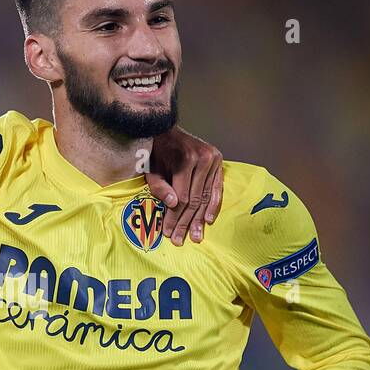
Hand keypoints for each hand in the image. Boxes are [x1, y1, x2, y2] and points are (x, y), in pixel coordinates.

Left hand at [148, 127, 223, 245]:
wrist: (167, 130)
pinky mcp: (219, 161)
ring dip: (200, 219)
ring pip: (206, 196)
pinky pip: (217, 188)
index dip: (174, 217)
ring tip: (196, 236)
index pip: (182, 197)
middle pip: (195, 199)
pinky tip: (208, 220)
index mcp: (185, 159)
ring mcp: (213, 159)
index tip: (168, 232)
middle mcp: (203, 159)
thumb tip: (174, 205)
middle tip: (180, 240)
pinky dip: (214, 205)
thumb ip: (159, 187)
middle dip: (186, 222)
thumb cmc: (156, 152)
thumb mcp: (151, 169)